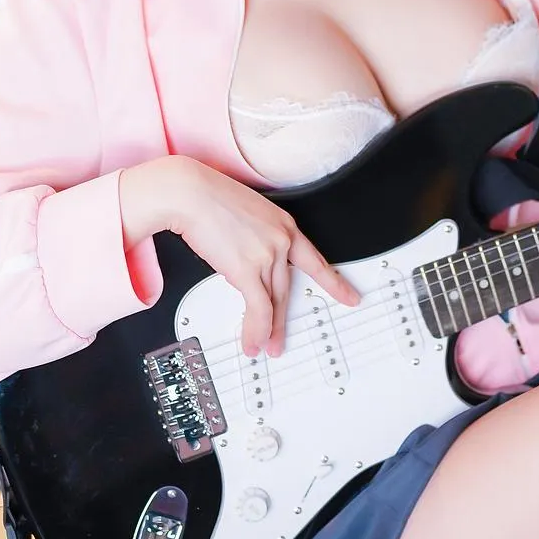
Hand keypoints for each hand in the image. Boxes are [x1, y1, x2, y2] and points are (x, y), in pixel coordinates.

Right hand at [118, 156, 362, 356]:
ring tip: (266, 347)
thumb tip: (246, 261)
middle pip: (287, 288)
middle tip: (282, 338)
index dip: (334, 282)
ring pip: (273, 302)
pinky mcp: (247, 269)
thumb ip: (254, 239)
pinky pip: (258, 307)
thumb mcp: (245, 214)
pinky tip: (253, 341)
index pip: (315, 261)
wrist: (188, 191)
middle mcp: (281, 240)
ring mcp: (267, 255)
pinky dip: (255, 329)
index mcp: (284, 224)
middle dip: (282, 319)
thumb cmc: (207, 197)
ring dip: (268, 330)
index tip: (349, 296)